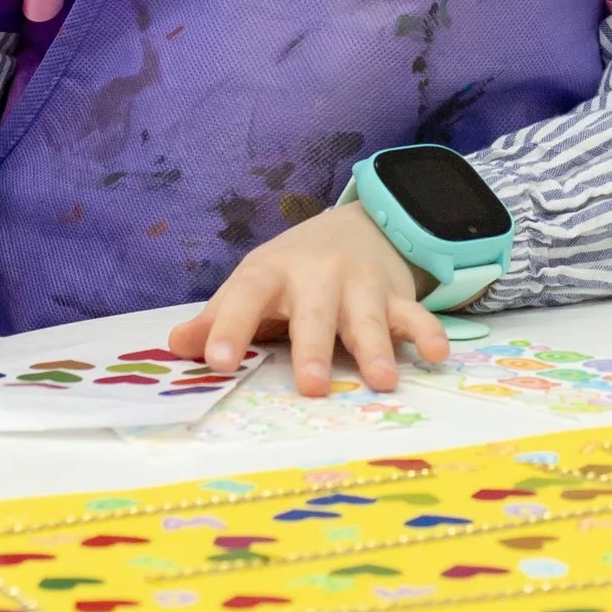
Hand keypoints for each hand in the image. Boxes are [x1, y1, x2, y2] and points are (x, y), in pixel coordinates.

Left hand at [166, 201, 452, 397]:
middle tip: (312, 387)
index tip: (215, 362)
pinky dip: (427, 331)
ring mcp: (360, 285)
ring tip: (381, 380)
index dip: (228, 327)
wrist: (357, 225)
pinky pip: (413, 314)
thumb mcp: (252, 284)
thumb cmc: (292, 271)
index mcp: (271, 274)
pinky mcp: (395, 295)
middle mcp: (317, 276)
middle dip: (313, 348)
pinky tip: (437, 353)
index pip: (245, 297)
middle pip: (314, 313)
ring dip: (376, 347)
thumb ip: (217, 318)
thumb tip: (173, 348)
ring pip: (367, 317)